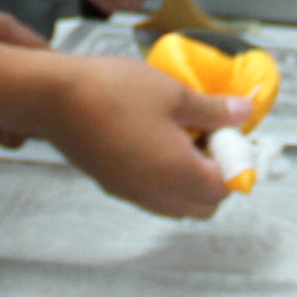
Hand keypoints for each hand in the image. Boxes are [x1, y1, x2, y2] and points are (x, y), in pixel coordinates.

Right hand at [40, 54, 254, 219]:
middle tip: (210, 137)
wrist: (52, 97)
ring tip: (183, 138)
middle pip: (204, 205)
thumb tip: (244, 113)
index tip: (230, 132)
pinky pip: (152, 195)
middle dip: (216, 176)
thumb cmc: (113, 91)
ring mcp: (132, 193)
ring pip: (177, 204)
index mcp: (178, 173)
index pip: (226, 186)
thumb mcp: (174, 93)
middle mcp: (156, 193)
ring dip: (190, 181)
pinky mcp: (112, 185)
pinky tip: (154, 141)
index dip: (235, 161)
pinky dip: (164, 179)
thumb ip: (214, 110)